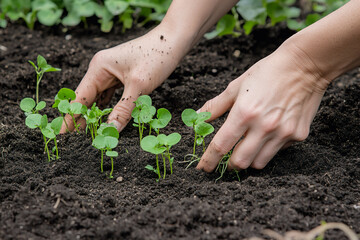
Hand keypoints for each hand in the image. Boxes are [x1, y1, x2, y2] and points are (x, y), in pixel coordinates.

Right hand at [61, 25, 181, 131]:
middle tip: (74, 141)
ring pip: (98, 98)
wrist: (174, 41)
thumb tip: (110, 130)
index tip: (62, 136)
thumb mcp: (139, 86)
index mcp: (99, 68)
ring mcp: (111, 73)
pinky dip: (108, 107)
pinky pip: (110, 95)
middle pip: (86, 98)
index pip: (79, 98)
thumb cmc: (157, 57)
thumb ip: (124, 109)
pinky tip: (106, 119)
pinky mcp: (122, 76)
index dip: (70, 118)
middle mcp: (101, 70)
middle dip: (81, 118)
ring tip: (87, 134)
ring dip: (95, 114)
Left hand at [196, 43, 329, 170]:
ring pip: (259, 163)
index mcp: (244, 113)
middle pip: (240, 162)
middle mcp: (264, 127)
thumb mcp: (236, 86)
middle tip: (228, 158)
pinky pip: (277, 151)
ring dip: (249, 159)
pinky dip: (268, 148)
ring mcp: (283, 133)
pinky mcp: (298, 136)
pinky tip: (269, 134)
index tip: (202, 169)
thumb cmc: (267, 73)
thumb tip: (197, 117)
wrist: (305, 65)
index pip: (221, 146)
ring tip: (248, 147)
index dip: (208, 160)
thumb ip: (215, 105)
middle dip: (230, 164)